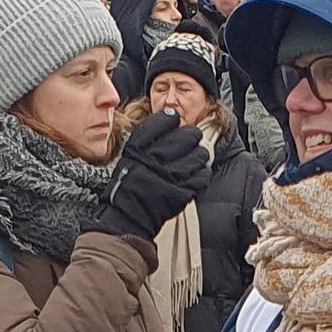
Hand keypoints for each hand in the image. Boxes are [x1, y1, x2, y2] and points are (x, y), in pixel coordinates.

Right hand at [99, 114, 212, 241]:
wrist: (128, 215)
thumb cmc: (129, 183)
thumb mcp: (130, 155)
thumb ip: (148, 137)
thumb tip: (172, 116)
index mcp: (137, 148)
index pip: (162, 122)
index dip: (171, 119)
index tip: (175, 120)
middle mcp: (153, 160)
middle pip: (187, 136)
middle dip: (193, 135)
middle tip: (192, 138)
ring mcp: (169, 176)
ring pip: (199, 155)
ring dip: (201, 155)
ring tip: (196, 158)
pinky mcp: (181, 192)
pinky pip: (202, 176)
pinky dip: (203, 173)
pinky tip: (198, 172)